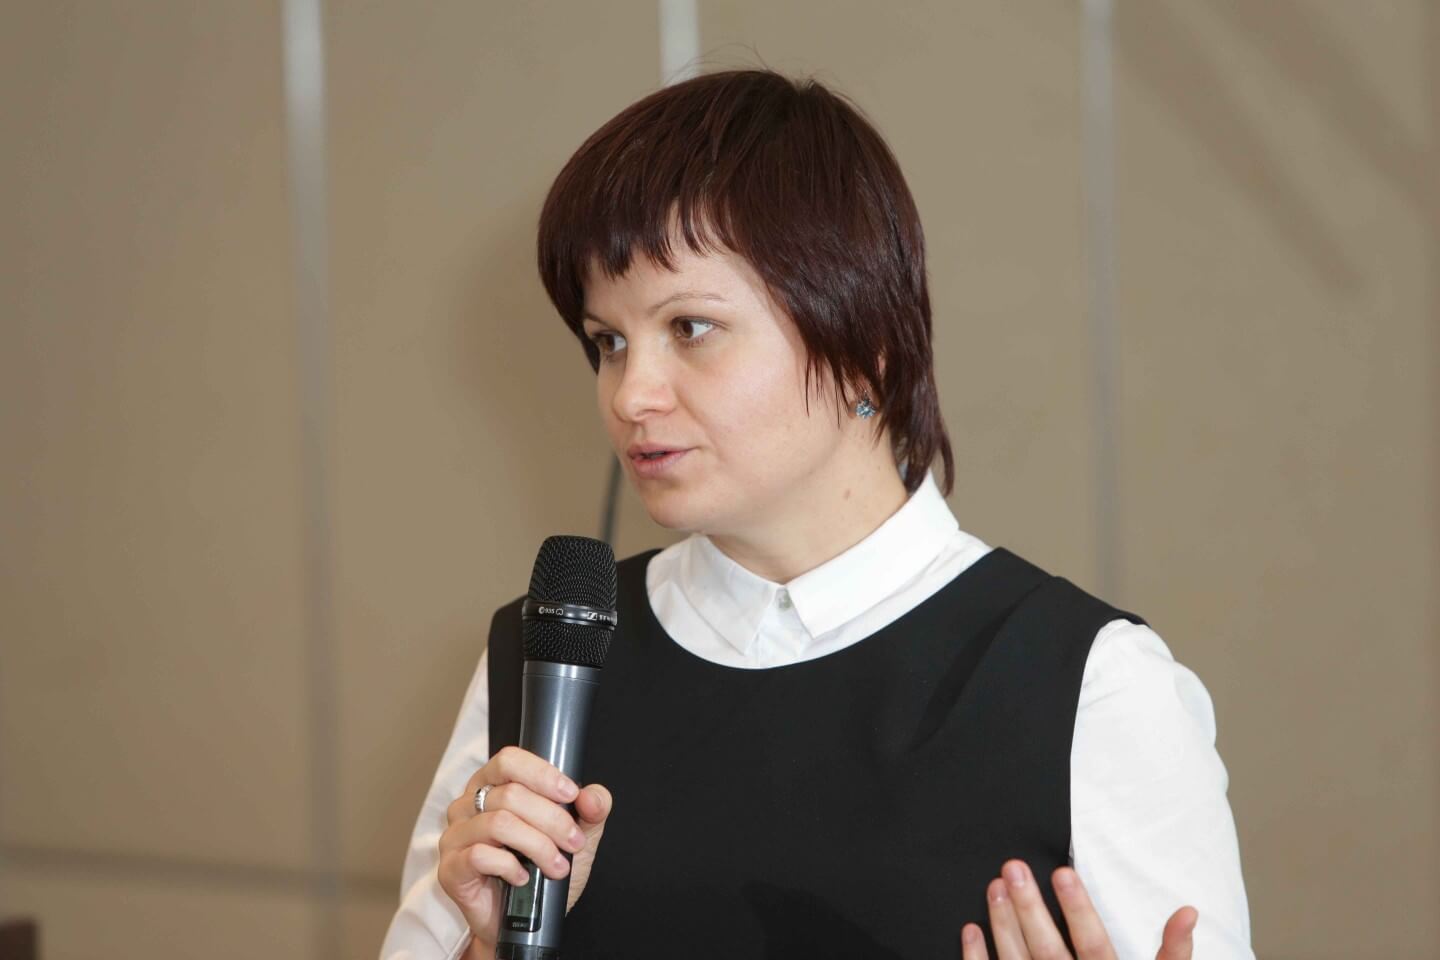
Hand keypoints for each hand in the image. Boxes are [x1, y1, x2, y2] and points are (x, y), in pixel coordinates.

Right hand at [436, 746, 613, 952]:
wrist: (525, 923)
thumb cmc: (542, 872)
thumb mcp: (576, 838)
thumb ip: (590, 812)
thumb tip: (593, 797)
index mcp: (492, 786)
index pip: (509, 760)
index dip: (542, 774)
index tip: (571, 794)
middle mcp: (468, 806)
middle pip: (510, 795)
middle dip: (552, 820)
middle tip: (574, 842)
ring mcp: (455, 837)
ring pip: (498, 823)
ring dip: (537, 845)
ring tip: (557, 865)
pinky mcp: (450, 869)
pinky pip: (479, 855)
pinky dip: (510, 866)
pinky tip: (524, 877)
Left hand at [961, 860, 1197, 959]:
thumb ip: (1174, 955)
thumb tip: (1187, 913)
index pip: (1093, 945)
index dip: (1078, 910)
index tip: (1062, 873)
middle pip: (1047, 951)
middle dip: (1028, 908)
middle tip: (1013, 868)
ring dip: (1002, 925)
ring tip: (994, 887)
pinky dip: (977, 959)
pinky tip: (971, 931)